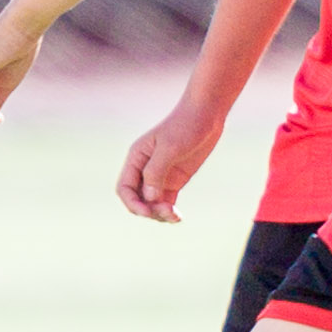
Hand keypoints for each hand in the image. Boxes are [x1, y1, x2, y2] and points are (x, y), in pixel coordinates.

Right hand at [116, 104, 225, 221]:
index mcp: (136, 158)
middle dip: (148, 210)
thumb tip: (149, 197)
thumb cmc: (186, 125)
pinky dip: (169, 212)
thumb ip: (156, 172)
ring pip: (152, 204)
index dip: (132, 203)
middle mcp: (145, 170)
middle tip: (169, 212)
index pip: (124, 188)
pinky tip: (178, 217)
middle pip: (137, 199)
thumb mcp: (170, 147)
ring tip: (176, 216)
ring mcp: (160, 176)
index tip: (147, 211)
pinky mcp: (175, 180)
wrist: (206, 114)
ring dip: (160, 214)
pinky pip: (166, 202)